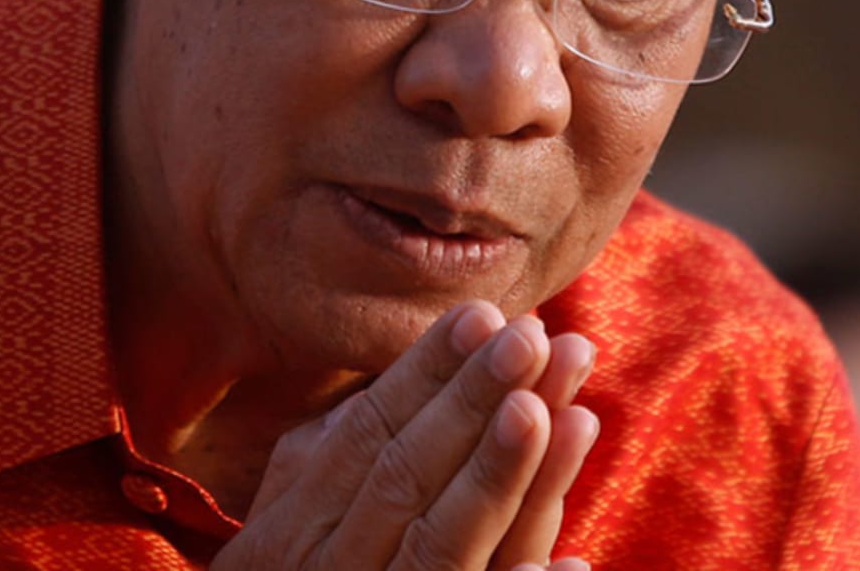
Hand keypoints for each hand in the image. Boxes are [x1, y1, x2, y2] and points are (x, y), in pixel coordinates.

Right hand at [212, 301, 599, 570]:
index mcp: (290, 532)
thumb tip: (387, 389)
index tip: (483, 313)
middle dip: (471, 403)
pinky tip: (574, 566)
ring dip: (502, 479)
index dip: (423, 374)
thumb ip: (322, 464)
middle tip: (535, 336)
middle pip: (406, 478)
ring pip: (443, 547)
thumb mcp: (284, 533)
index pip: (365, 435)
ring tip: (563, 412)